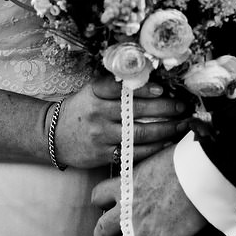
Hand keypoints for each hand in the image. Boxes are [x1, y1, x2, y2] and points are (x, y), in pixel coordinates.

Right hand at [54, 78, 191, 169]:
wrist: (53, 135)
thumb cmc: (80, 109)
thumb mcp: (91, 91)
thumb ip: (115, 86)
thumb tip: (149, 80)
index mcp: (95, 93)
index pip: (120, 88)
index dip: (142, 89)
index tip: (162, 90)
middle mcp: (97, 113)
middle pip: (134, 111)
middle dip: (163, 109)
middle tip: (182, 108)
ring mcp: (100, 135)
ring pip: (137, 133)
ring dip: (164, 129)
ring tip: (180, 125)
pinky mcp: (102, 155)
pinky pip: (132, 152)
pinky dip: (151, 148)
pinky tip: (165, 143)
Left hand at [92, 145, 207, 235]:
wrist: (201, 170)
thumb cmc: (185, 159)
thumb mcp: (158, 157)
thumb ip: (151, 167)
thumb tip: (161, 163)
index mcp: (126, 184)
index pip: (98, 196)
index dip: (101, 204)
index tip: (107, 208)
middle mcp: (128, 208)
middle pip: (102, 230)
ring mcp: (142, 227)